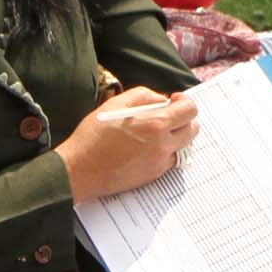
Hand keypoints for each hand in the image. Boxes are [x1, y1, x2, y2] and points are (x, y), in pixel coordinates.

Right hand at [55, 86, 199, 200]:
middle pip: (192, 130)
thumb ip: (145, 96)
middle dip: (184, 119)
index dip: (185, 101)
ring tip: (156, 132)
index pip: (190, 110)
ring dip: (176, 136)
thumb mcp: (116, 104)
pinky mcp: (153, 176)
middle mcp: (163, 146)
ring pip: (183, 146)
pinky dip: (165, 151)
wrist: (79, 170)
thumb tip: (162, 100)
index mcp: (156, 125)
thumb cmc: (93, 135)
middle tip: (168, 115)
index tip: (175, 100)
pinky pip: (170, 160)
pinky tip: (148, 146)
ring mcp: (159, 163)